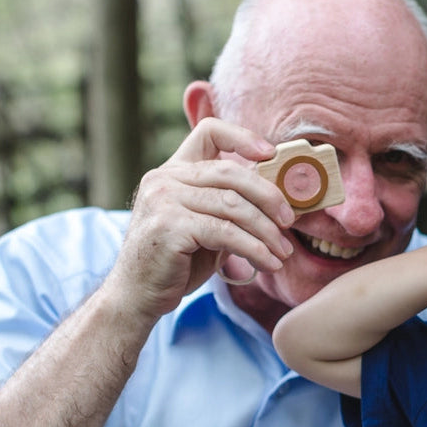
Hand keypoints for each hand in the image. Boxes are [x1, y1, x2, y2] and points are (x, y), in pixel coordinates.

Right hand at [104, 118, 296, 320]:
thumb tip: (278, 201)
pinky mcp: (169, 226)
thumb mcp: (205, 225)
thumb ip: (229, 206)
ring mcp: (163, 200)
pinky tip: (268, 263)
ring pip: (233, 205)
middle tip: (289, 221)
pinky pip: (225, 232)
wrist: (137, 295)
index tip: (271, 155)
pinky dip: (254, 249)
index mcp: (173, 170)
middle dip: (269, 197)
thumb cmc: (177, 262)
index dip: (244, 137)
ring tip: (283, 252)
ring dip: (266, 230)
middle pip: (231, 172)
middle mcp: (164, 178)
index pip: (209, 131)